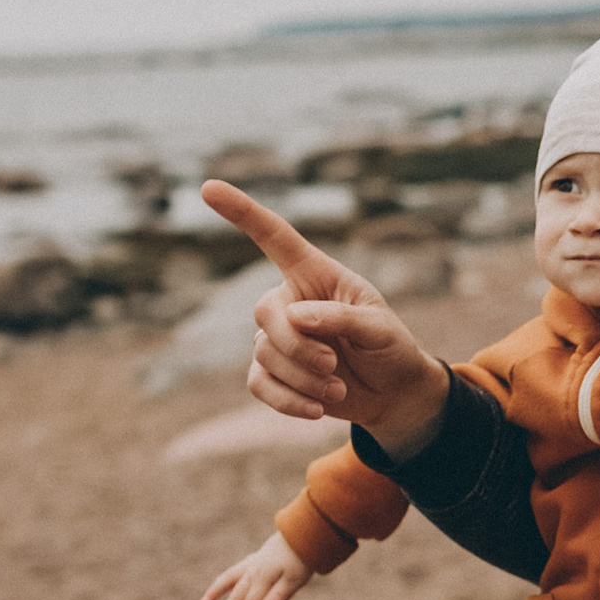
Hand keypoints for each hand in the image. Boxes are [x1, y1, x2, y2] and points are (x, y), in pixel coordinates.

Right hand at [202, 182, 451, 459]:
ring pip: (265, 354)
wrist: (391, 393)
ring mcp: (276, 337)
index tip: (208, 188)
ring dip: (303, 378)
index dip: (242, 212)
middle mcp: (289, 300)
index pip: (273, 236)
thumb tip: (296, 316)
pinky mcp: (272, 372)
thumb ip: (342, 317)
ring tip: (337, 387)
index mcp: (315, 274)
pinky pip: (259, 384)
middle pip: (265, 312)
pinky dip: (287, 401)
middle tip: (333, 365)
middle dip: (297, 345)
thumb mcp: (381, 329)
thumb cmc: (389, 349)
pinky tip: (315, 410)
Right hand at [202, 530, 311, 599]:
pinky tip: (226, 586)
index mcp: (262, 579)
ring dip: (217, 592)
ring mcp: (253, 563)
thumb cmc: (302, 558)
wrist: (305, 532)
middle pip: (236, 597)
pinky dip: (228, 579)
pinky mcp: (257, 558)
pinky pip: (236, 570)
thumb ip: (277, 598)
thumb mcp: (294, 581)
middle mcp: (253, 572)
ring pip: (230, 579)